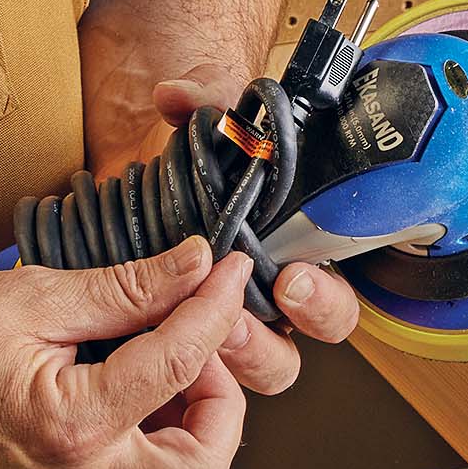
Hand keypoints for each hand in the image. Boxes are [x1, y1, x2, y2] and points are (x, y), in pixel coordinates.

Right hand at [0, 239, 252, 468]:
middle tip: (202, 342)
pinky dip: (154, 450)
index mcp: (72, 428)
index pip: (180, 364)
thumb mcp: (29, 295)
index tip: (227, 271)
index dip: (215, 307)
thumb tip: (195, 265)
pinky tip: (135, 394)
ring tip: (171, 369)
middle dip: (222, 401)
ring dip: (193, 434)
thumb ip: (125, 288)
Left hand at [150, 65, 362, 395]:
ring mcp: (212, 324)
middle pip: (285, 357)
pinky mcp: (165, 333)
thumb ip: (206, 96)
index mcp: (293, 259)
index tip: (292, 279)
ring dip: (219, 358)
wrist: (136, 165)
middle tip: (234, 318)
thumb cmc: (196, 147)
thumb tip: (177, 95)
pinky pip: (177, 370)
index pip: (331, 304)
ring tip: (193, 326)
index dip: (320, 302)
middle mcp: (259, 303)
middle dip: (264, 344)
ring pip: (229, 373)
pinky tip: (144, 335)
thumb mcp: (209, 114)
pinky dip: (168, 363)